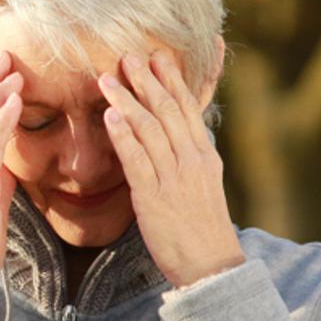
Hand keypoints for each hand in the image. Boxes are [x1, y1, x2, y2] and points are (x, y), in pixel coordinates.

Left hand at [98, 47, 244, 288]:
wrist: (211, 266)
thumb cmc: (203, 229)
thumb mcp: (203, 185)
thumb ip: (189, 159)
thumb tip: (180, 138)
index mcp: (205, 156)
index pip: (188, 109)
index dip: (172, 81)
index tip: (159, 56)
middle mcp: (192, 160)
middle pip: (169, 112)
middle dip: (148, 81)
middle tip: (130, 55)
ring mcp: (174, 177)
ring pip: (150, 130)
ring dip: (128, 101)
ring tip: (109, 79)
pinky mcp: (154, 197)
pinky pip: (137, 160)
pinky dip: (123, 136)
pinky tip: (109, 117)